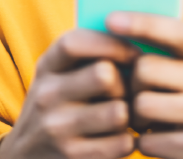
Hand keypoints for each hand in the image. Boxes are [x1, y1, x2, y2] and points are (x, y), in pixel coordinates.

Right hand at [0, 28, 137, 158]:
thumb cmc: (57, 105)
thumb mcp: (57, 75)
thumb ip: (86, 55)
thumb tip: (136, 36)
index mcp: (46, 67)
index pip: (75, 42)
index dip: (110, 42)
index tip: (133, 51)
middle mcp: (46, 96)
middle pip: (104, 75)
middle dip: (124, 82)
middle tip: (127, 90)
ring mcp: (57, 129)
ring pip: (118, 111)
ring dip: (128, 114)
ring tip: (123, 115)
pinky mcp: (73, 158)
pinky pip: (122, 143)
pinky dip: (127, 140)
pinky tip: (118, 138)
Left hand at [107, 13, 182, 158]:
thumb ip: (174, 56)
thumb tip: (121, 36)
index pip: (177, 31)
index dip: (142, 22)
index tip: (111, 19)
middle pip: (145, 68)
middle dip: (132, 84)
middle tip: (138, 96)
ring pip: (142, 104)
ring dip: (135, 117)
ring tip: (147, 121)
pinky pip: (147, 141)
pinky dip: (145, 143)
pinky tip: (159, 142)